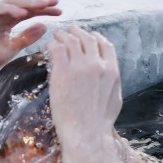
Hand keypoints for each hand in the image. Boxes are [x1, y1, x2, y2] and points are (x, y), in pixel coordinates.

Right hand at [0, 0, 60, 73]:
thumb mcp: (11, 49)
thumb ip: (26, 38)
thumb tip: (45, 27)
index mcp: (7, 21)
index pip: (29, 11)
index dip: (44, 10)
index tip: (60, 11)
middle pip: (22, 2)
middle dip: (39, 2)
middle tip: (55, 3)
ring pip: (11, 1)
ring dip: (28, 2)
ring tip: (43, 5)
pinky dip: (10, 9)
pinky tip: (23, 13)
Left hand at [45, 27, 121, 142]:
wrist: (86, 132)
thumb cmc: (99, 123)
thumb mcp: (115, 99)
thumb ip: (112, 83)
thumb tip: (110, 78)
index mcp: (112, 71)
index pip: (105, 46)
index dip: (96, 38)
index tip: (90, 36)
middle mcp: (97, 65)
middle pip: (88, 40)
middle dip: (78, 32)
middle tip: (70, 30)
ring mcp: (79, 67)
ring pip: (71, 41)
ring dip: (63, 35)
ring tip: (56, 35)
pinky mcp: (62, 72)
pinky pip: (56, 50)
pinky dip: (52, 44)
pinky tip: (48, 46)